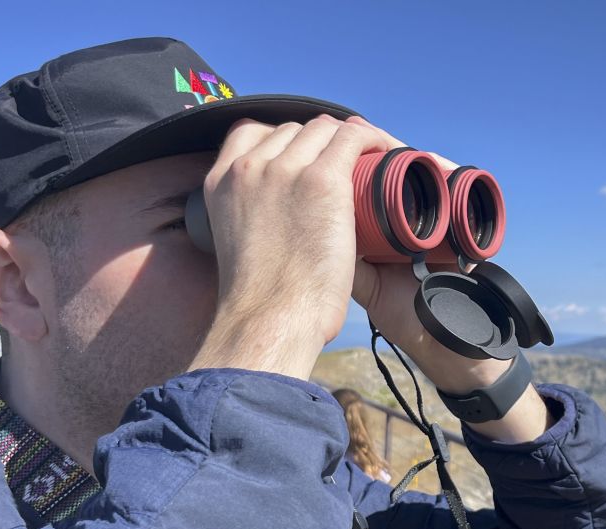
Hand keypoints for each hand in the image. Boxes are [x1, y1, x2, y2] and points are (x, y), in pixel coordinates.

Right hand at [190, 115, 391, 378]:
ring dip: (348, 140)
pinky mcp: (321, 180)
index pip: (250, 133)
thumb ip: (251, 219)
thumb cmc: (262, 303)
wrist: (270, 321)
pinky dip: (373, 139)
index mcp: (220, 182)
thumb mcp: (237, 245)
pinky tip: (385, 152)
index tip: (306, 157)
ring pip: (324, 129)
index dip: (284, 140)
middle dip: (320, 142)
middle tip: (345, 164)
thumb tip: (281, 219)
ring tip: (368, 161)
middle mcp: (248, 167)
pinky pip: (353, 138)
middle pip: (293, 130)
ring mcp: (284, 170)